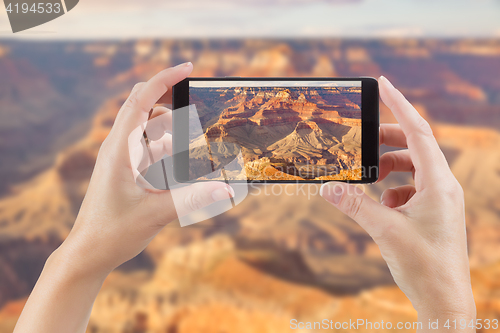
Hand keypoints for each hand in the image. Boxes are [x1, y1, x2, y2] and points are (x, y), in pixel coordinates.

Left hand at [56, 62, 233, 277]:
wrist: (88, 252)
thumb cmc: (113, 233)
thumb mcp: (156, 214)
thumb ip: (193, 200)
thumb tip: (228, 190)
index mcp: (120, 149)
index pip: (140, 100)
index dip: (164, 79)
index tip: (187, 68)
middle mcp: (118, 147)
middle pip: (141, 104)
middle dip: (169, 96)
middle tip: (198, 100)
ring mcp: (120, 157)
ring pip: (146, 125)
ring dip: (170, 123)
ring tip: (196, 133)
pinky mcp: (125, 169)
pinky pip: (147, 145)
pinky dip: (166, 143)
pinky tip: (183, 156)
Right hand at [320, 76, 474, 329]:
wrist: (445, 299)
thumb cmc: (424, 265)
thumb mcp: (384, 230)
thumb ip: (355, 204)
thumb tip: (327, 188)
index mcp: (438, 183)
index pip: (419, 131)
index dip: (400, 104)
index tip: (383, 84)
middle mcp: (444, 186)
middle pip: (416, 146)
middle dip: (389, 139)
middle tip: (365, 139)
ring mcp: (442, 199)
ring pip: (415, 167)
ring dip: (390, 167)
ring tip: (371, 177)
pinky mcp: (436, 212)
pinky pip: (414, 187)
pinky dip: (395, 187)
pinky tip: (384, 204)